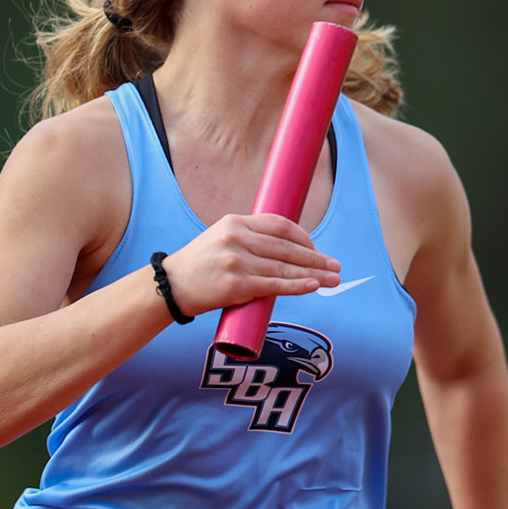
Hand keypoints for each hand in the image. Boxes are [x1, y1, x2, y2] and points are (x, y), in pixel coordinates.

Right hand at [162, 214, 339, 316]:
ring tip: (333, 279)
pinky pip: (274, 285)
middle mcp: (236, 238)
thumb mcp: (221, 239)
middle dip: (316, 258)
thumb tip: (286, 249)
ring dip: (314, 274)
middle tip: (335, 265)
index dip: (303, 237)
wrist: (171, 286)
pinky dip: (297, 286)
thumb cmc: (200, 265)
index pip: (278, 224)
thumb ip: (250, 239)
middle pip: (286, 247)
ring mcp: (236, 262)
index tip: (316, 248)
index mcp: (234, 222)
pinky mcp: (236, 285)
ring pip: (284, 267)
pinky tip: (313, 286)